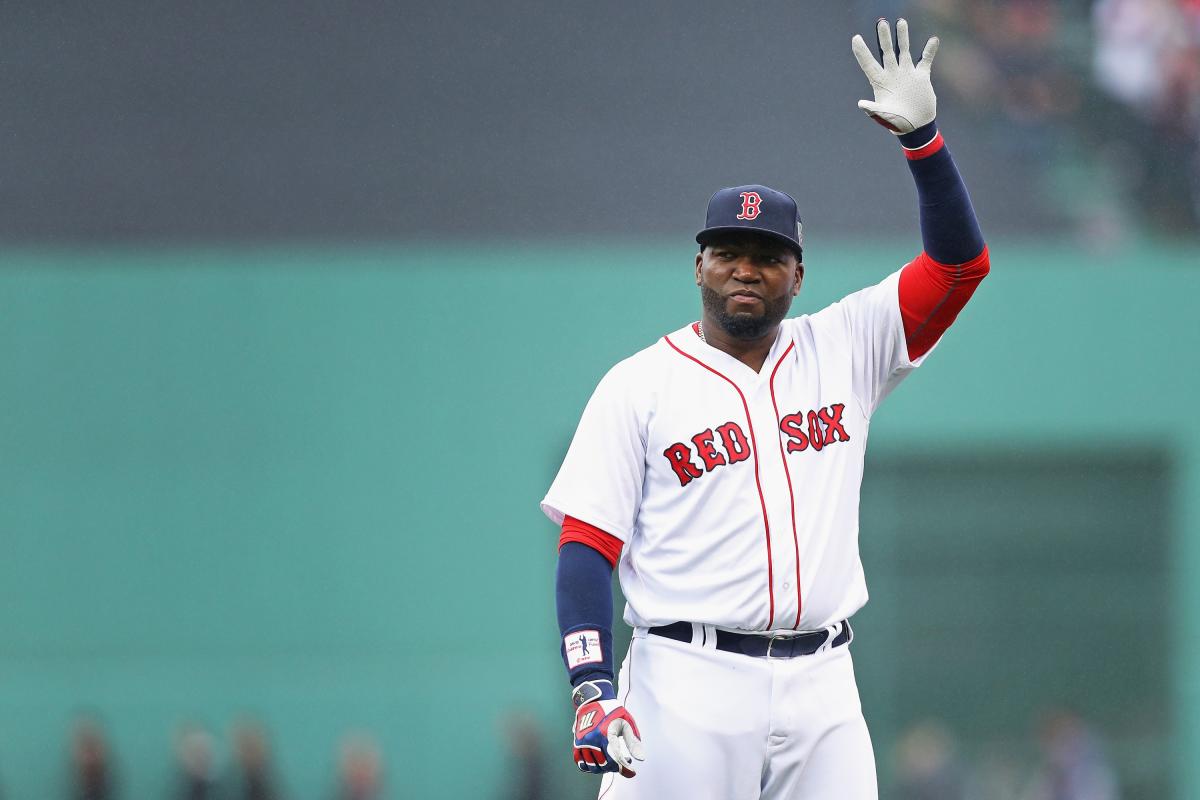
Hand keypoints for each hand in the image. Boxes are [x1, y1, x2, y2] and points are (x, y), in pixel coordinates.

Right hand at [570, 680, 644, 777]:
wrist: (593, 699)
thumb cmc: (612, 710)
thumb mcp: (626, 722)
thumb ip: (633, 742)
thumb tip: (641, 759)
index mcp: (605, 734)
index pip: (616, 758)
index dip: (625, 769)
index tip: (632, 772)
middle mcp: (592, 740)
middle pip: (604, 764)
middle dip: (617, 767)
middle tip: (625, 761)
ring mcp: (582, 742)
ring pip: (592, 766)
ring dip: (604, 768)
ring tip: (613, 762)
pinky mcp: (576, 743)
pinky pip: (580, 762)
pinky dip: (589, 767)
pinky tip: (598, 764)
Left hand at [852, 18, 938, 134]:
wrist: (916, 126)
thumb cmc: (896, 123)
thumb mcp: (883, 116)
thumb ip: (873, 110)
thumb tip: (861, 104)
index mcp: (880, 82)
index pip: (868, 63)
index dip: (861, 52)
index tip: (855, 38)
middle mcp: (892, 74)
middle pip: (886, 52)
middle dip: (884, 38)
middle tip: (881, 22)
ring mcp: (906, 74)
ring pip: (904, 51)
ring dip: (903, 37)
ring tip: (900, 22)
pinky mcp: (921, 76)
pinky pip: (926, 60)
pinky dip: (929, 50)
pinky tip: (933, 40)